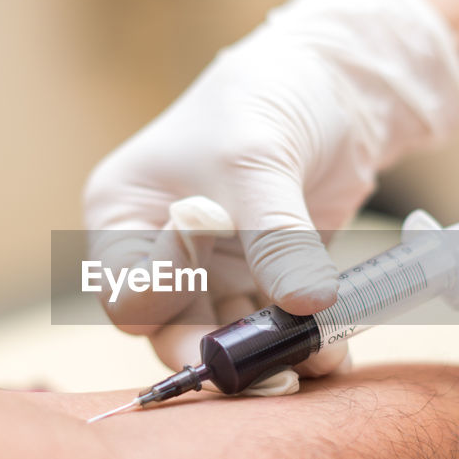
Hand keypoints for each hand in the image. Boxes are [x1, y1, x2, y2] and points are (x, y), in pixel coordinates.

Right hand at [85, 0, 458, 379]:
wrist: (332, 83)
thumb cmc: (265, 99)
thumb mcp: (257, 161)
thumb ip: (276, 237)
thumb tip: (308, 307)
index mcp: (122, 218)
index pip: (127, 292)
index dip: (167, 294)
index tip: (214, 248)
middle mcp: (159, 256)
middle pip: (175, 331)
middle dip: (224, 354)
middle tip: (272, 376)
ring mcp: (214, 274)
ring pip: (231, 337)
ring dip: (273, 353)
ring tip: (319, 360)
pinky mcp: (265, 281)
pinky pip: (276, 327)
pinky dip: (305, 340)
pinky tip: (336, 348)